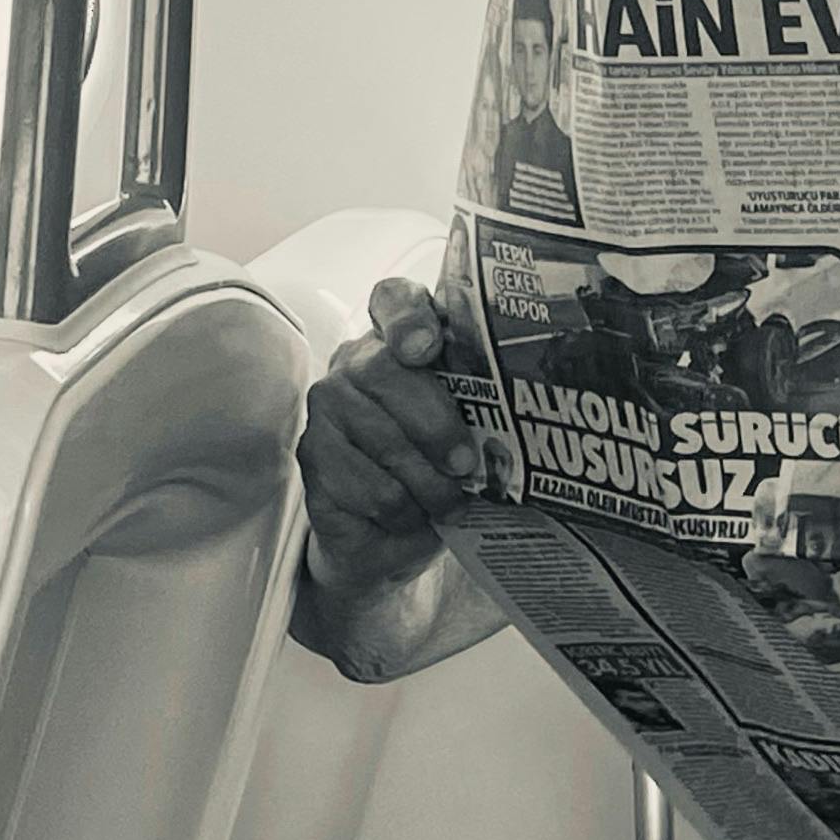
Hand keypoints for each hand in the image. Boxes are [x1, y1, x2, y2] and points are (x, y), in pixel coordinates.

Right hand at [297, 277, 479, 600]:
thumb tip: (526, 415)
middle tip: (465, 464)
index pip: (393, 300)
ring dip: (427, 481)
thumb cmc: (439, 476)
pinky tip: (412, 514)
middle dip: (435, 424)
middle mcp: (355, 363)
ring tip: (449, 502)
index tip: (426, 348)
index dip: (408, 317)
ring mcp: (326, 406)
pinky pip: (369, 483)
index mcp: (400, 343)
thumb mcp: (473, 438)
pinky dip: (403, 508)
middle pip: (386, 369)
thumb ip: (484, 410)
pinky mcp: (313, 453)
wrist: (393, 540)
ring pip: (382, 437)